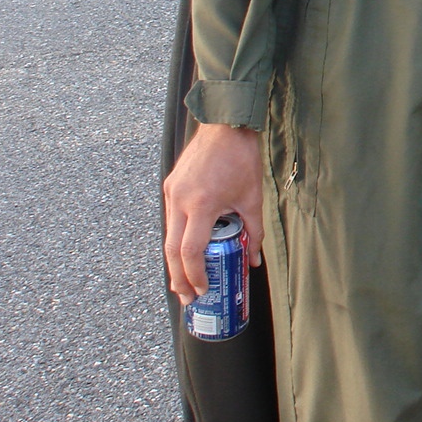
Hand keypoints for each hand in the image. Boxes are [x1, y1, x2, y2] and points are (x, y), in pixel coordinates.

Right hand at [163, 123, 264, 302]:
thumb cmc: (241, 158)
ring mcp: (172, 192)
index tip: (203, 288)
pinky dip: (176, 238)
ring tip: (185, 280)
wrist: (225, 125)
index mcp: (201, 204)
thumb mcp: (253, 197)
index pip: (191, 250)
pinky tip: (185, 250)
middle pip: (172, 250)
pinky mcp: (170, 185)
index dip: (195, 274)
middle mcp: (180, 200)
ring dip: (175, 260)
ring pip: (168, 235)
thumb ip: (254, 230)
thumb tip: (253, 259)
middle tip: (187, 296)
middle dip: (179, 277)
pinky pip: (170, 219)